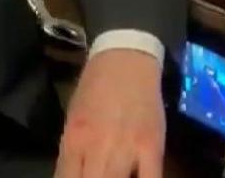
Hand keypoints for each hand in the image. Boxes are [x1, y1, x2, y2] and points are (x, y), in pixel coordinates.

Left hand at [54, 49, 164, 177]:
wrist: (124, 59)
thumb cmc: (95, 87)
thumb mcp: (74, 119)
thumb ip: (73, 152)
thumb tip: (72, 176)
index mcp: (73, 140)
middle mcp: (96, 148)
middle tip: (98, 177)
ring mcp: (125, 149)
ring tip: (116, 176)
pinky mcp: (152, 148)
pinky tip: (140, 177)